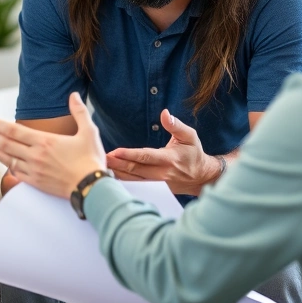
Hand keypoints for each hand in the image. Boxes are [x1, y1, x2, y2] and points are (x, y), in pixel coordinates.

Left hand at [0, 92, 105, 197]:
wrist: (92, 189)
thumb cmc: (91, 160)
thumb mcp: (89, 132)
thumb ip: (79, 111)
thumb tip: (73, 95)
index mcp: (45, 141)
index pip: (13, 130)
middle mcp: (35, 155)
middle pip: (5, 142)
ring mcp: (33, 170)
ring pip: (6, 157)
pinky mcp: (35, 182)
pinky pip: (14, 171)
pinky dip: (4, 162)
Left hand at [106, 109, 220, 195]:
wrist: (201, 177)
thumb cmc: (194, 153)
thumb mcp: (190, 136)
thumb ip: (176, 125)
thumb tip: (165, 113)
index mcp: (169, 159)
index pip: (146, 156)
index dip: (130, 155)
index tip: (115, 152)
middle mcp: (162, 173)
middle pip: (136, 169)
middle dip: (117, 164)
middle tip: (100, 158)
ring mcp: (158, 184)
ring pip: (134, 179)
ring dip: (117, 173)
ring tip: (101, 166)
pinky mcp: (155, 189)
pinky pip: (137, 185)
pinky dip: (123, 181)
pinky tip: (111, 176)